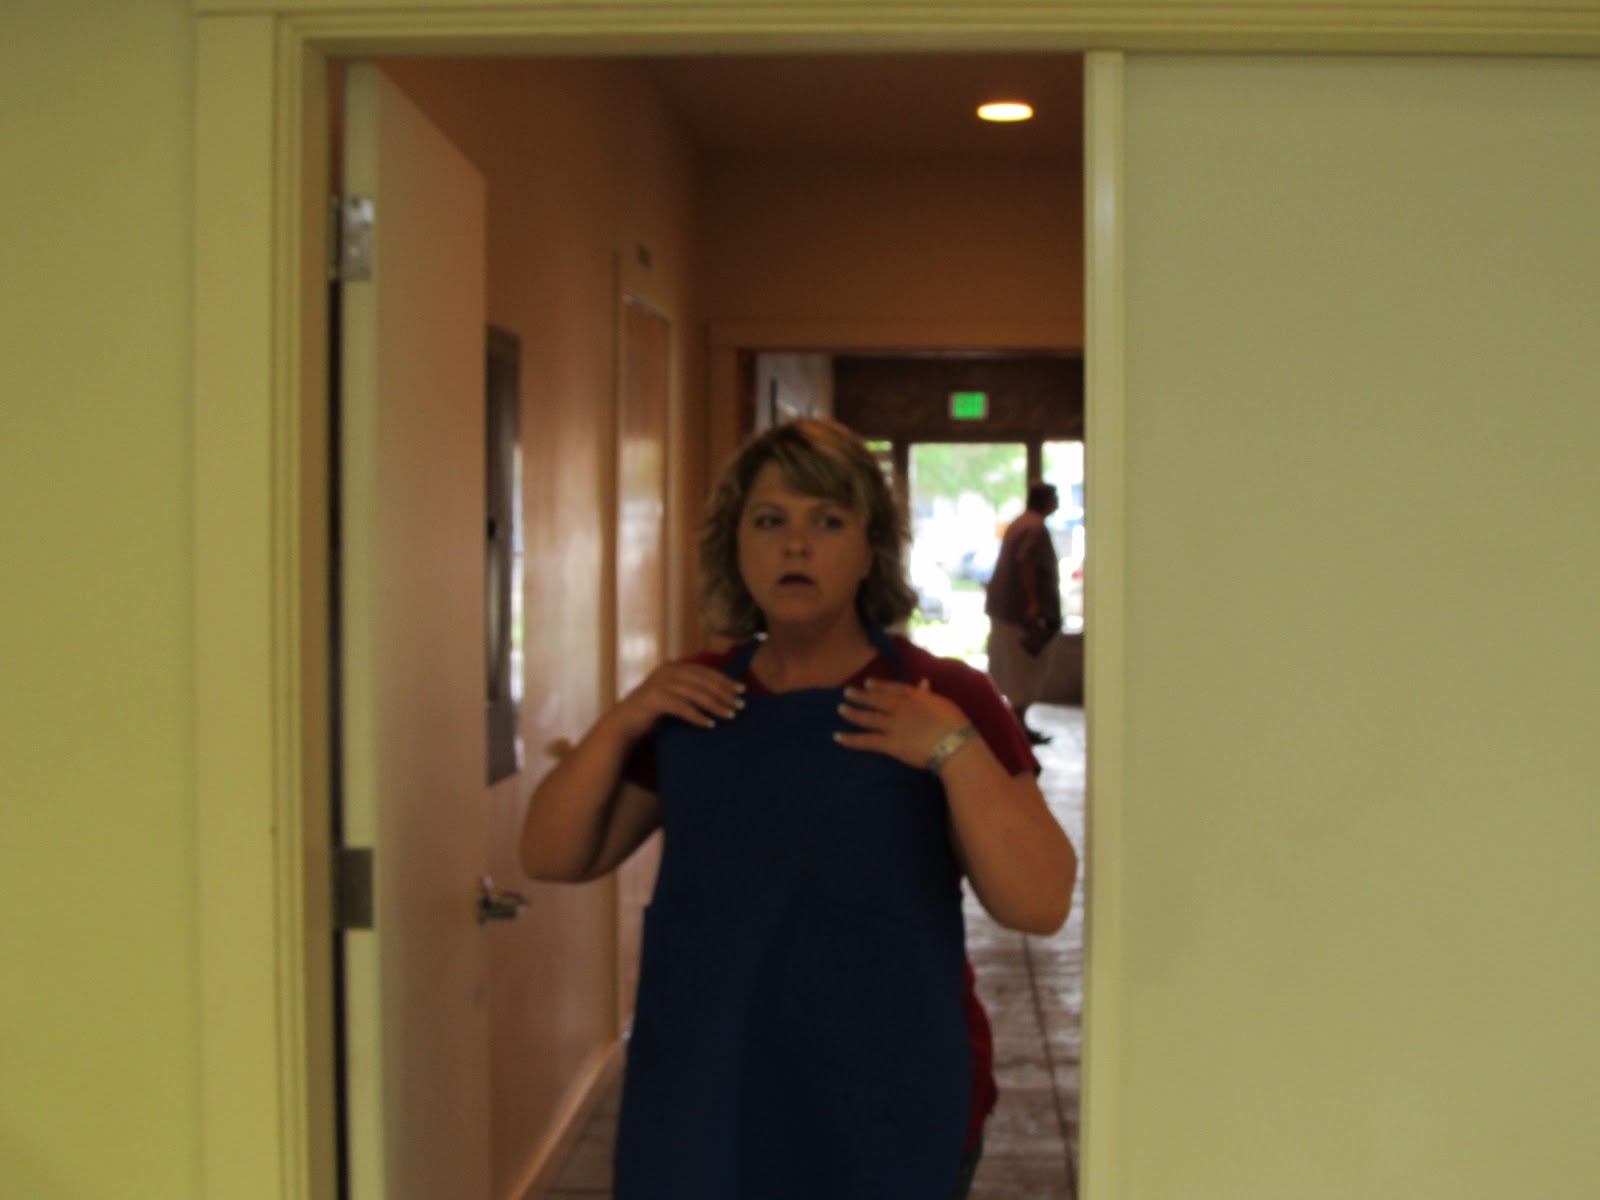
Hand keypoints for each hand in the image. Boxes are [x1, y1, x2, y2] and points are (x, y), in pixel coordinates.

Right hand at [605, 662, 743, 740]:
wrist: (623, 724)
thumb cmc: (652, 712)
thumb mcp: (673, 695)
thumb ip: (690, 690)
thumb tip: (721, 694)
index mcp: (673, 667)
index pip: (706, 671)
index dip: (725, 680)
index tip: (742, 690)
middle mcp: (667, 671)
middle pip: (704, 681)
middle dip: (725, 693)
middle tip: (741, 705)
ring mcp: (660, 684)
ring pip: (696, 693)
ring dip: (716, 705)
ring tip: (730, 715)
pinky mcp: (654, 699)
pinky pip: (682, 707)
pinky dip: (697, 716)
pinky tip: (709, 725)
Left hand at [834, 678, 968, 769]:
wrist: (955, 745)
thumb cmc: (956, 725)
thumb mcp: (944, 703)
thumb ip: (929, 694)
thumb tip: (923, 683)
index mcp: (915, 696)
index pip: (893, 688)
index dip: (879, 686)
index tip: (867, 683)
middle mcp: (900, 708)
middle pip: (876, 699)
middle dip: (861, 696)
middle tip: (847, 692)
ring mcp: (893, 725)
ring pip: (868, 717)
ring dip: (853, 713)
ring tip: (840, 709)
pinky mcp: (890, 744)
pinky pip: (867, 741)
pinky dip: (851, 739)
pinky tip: (837, 737)